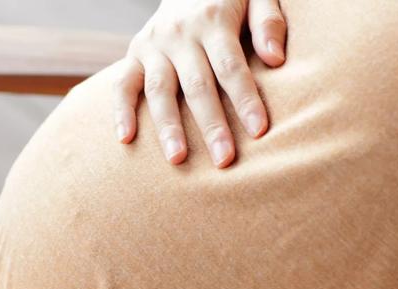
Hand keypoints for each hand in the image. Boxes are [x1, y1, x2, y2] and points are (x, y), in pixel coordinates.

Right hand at [114, 0, 286, 166]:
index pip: (230, 66)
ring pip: (159, 91)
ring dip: (168, 127)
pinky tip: (126, 139)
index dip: (245, 99)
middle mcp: (179, 33)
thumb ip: (268, 21)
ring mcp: (153, 45)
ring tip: (177, 159)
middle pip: (196, 85)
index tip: (258, 130)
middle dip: (211, 125)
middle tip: (224, 160)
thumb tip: (276, 59)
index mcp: (213, 19)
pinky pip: (122, 84)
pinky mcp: (134, 53)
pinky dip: (121, 111)